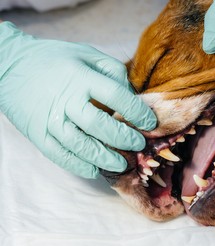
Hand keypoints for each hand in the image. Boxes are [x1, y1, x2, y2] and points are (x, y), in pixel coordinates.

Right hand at [0, 22, 155, 177]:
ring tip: (122, 164)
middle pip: (99, 125)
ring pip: (79, 145)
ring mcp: (49, 118)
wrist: (11, 64)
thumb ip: (113, 72)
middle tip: (138, 145)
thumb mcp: (88, 54)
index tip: (149, 122)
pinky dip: (78, 165)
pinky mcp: (37, 133)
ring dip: (104, 158)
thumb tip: (134, 97)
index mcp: (81, 77)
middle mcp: (65, 99)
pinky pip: (58, 154)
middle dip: (123, 138)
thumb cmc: (57, 60)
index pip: (116, 96)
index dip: (137, 112)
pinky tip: (94, 170)